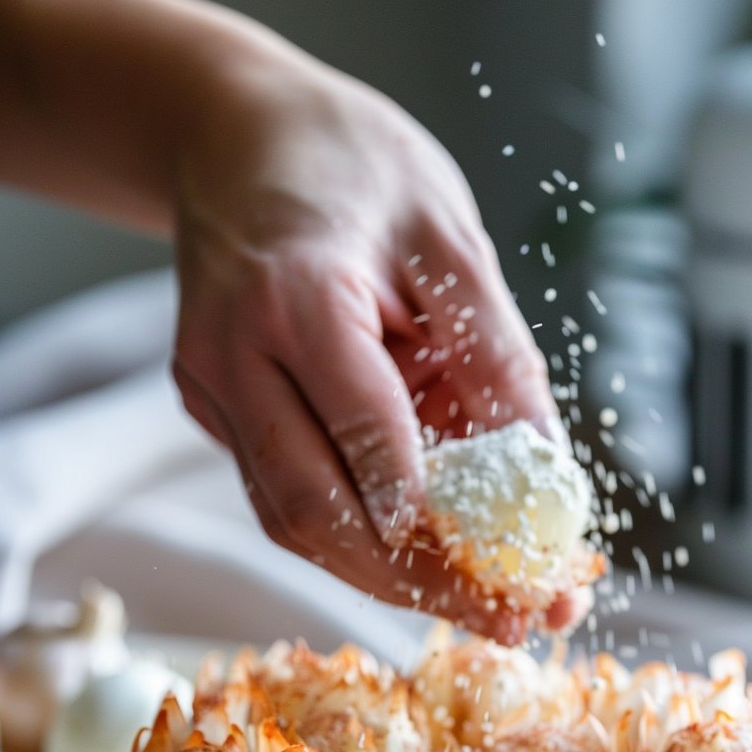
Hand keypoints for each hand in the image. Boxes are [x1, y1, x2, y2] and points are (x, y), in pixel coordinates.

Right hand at [171, 47, 574, 642]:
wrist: (234, 134)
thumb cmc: (350, 167)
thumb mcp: (448, 235)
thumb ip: (494, 354)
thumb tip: (544, 470)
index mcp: (295, 296)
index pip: (367, 436)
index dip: (437, 522)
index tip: (509, 579)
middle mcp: (232, 354)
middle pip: (313, 511)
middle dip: (412, 581)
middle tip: (498, 618)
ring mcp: (208, 386)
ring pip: (289, 519)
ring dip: (379, 574)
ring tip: (467, 599)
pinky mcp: (207, 405)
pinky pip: (279, 491)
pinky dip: (351, 531)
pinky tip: (414, 545)